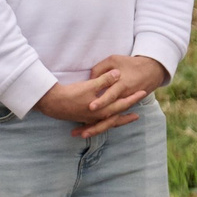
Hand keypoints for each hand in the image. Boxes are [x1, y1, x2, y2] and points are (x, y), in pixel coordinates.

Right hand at [35, 55, 163, 138]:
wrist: (53, 103)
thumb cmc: (71, 94)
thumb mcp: (90, 86)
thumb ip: (105, 80)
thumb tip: (118, 74)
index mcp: (103, 109)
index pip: (122, 103)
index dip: (133, 98)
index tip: (143, 93)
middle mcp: (99, 117)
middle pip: (118, 116)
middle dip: (128, 114)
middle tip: (139, 115)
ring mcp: (91, 119)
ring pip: (109, 122)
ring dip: (119, 120)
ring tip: (127, 118)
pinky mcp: (84, 119)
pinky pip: (100, 122)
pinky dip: (106, 121)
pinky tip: (106, 119)